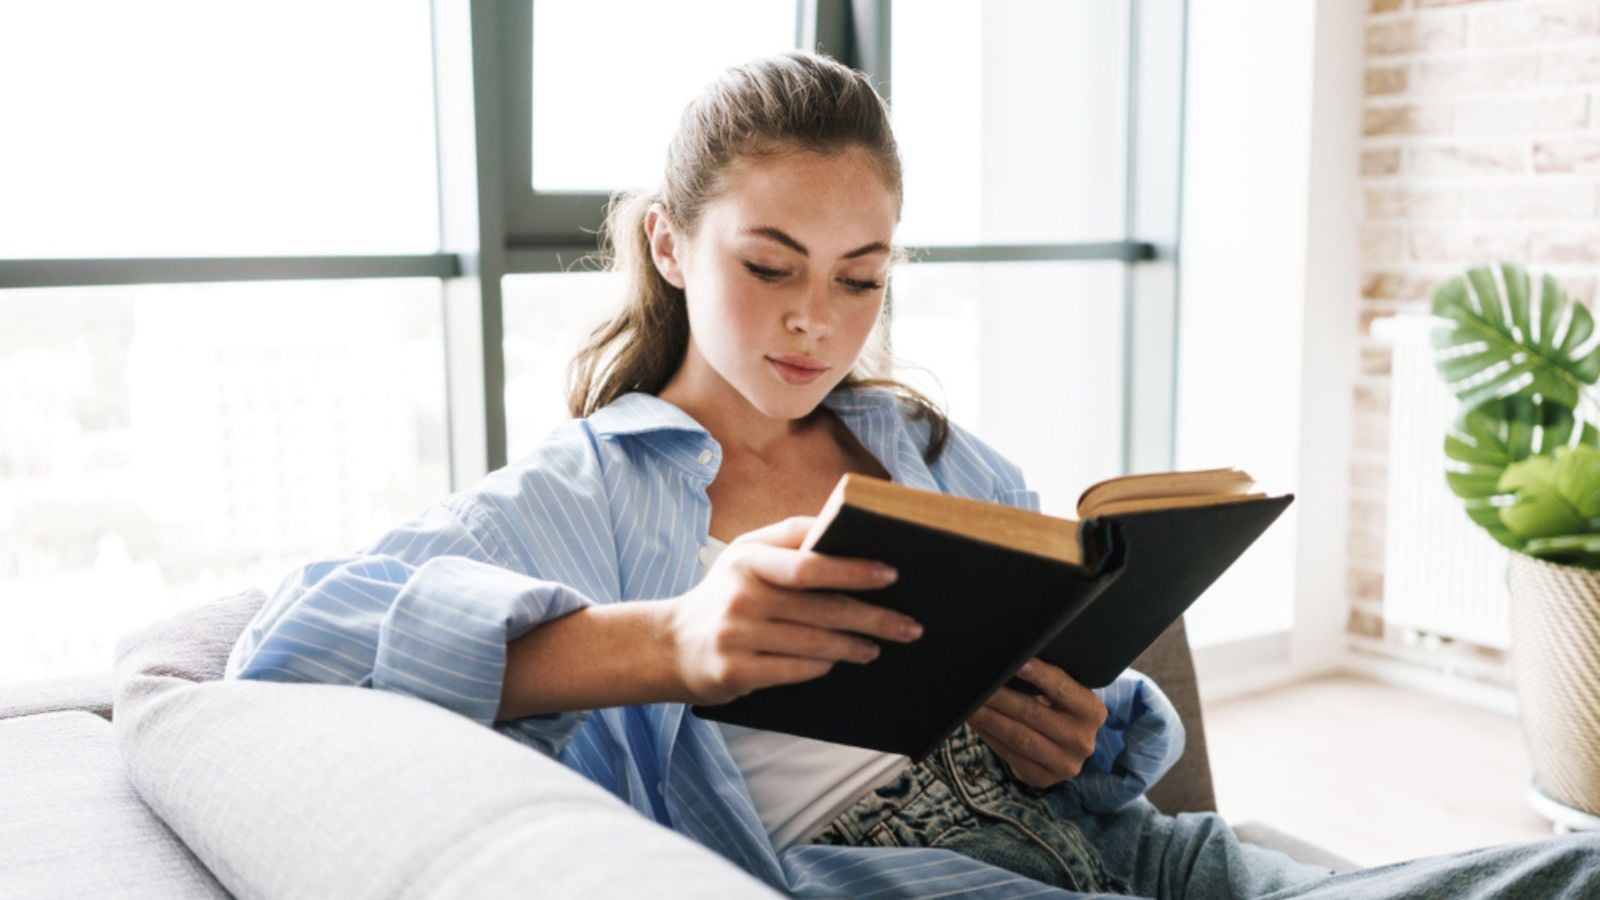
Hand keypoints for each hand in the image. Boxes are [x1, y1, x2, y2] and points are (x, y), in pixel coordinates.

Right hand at [659, 516, 923, 706]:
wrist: (671, 645)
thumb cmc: (727, 594)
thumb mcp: (747, 555)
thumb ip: (791, 539)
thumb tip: (847, 526)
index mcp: (747, 557)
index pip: (808, 562)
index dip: (852, 569)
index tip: (891, 574)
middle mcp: (740, 594)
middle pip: (821, 608)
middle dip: (874, 617)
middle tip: (910, 625)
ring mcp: (735, 635)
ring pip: (815, 643)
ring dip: (855, 646)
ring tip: (879, 645)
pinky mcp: (734, 671)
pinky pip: (796, 671)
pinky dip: (824, 666)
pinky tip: (841, 661)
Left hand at [967, 658, 1107, 789]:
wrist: (1066, 748)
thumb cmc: (1060, 709)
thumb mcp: (1066, 695)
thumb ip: (1049, 680)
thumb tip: (1012, 659)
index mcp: (1092, 712)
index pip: (1062, 689)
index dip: (1039, 675)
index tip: (1015, 663)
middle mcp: (1083, 740)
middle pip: (1033, 713)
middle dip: (1000, 697)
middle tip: (977, 683)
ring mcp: (1064, 764)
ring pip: (1019, 737)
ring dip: (989, 718)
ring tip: (969, 704)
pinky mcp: (1043, 778)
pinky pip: (1010, 755)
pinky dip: (989, 737)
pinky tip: (975, 723)